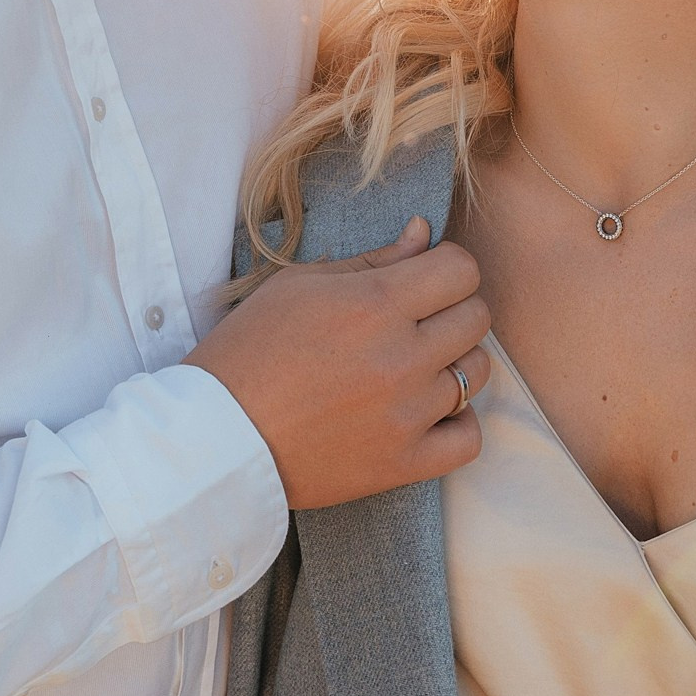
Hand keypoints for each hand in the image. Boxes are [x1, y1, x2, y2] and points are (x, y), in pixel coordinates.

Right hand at [189, 218, 490, 509]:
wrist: (217, 436)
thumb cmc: (249, 351)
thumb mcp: (299, 287)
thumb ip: (372, 259)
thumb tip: (423, 232)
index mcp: (374, 303)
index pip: (461, 269)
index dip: (446, 268)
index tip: (424, 280)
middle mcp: (400, 356)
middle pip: (477, 316)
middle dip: (452, 309)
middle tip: (416, 321)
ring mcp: (407, 413)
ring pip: (478, 373)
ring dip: (455, 362)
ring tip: (415, 366)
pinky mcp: (403, 462)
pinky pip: (468, 437)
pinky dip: (456, 422)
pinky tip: (425, 412)